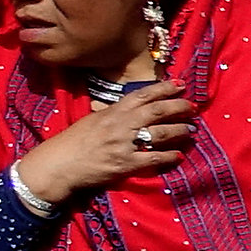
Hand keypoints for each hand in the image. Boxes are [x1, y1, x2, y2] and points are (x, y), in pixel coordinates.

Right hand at [16, 83, 198, 205]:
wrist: (57, 165)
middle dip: (179, 107)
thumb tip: (134, 106)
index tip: (181, 84)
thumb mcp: (93, 119)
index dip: (164, 88)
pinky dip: (169, 156)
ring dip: (180, 130)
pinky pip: (153, 158)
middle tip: (192, 107)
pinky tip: (178, 155)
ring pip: (161, 133)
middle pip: (158, 111)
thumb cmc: (73, 141)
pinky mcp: (125, 164)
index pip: (144, 95)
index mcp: (113, 111)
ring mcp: (125, 144)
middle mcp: (121, 125)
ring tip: (191, 129)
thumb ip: (115, 112)